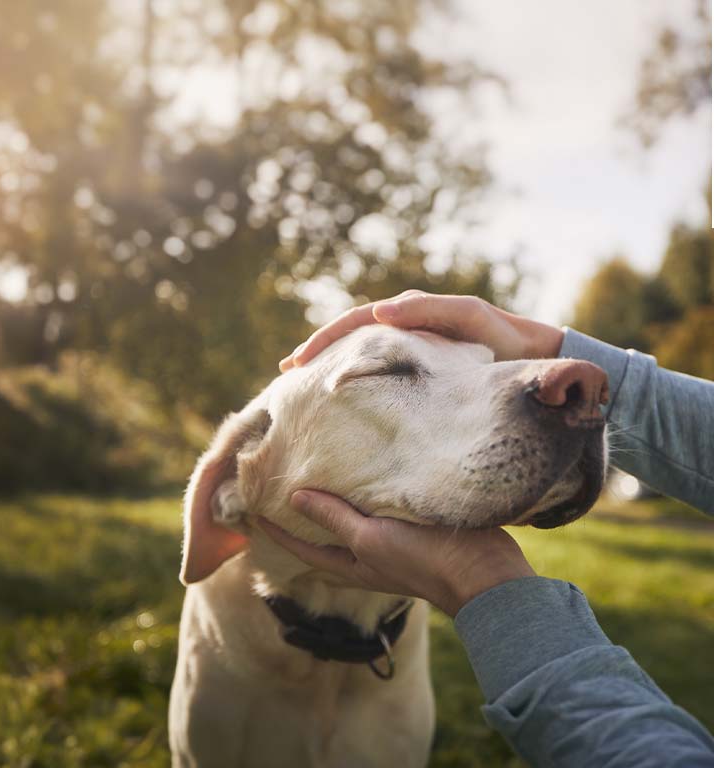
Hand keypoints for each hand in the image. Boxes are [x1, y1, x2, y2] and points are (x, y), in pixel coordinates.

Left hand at [258, 490, 535, 616]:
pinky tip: (367, 476)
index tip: (252, 509)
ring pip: (353, 524)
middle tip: (280, 490)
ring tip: (318, 477)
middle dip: (303, 518)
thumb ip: (335, 518)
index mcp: (351, 564)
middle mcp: (367, 557)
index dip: (276, 531)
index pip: (302, 547)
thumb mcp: (370, 539)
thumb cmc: (423, 560)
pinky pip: (382, 512)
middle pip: (325, 537)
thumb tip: (294, 497)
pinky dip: (367, 496)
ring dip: (335, 505)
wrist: (485, 575)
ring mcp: (392, 546)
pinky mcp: (416, 531)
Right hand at [278, 290, 564, 370]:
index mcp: (410, 313)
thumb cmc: (506, 339)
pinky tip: (342, 397)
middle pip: (349, 336)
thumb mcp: (469, 318)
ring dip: (332, 366)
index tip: (298, 363)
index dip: (324, 340)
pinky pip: (379, 371)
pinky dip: (355, 378)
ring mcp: (412, 350)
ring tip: (305, 385)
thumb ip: (429, 310)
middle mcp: (405, 327)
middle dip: (317, 352)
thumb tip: (380, 314)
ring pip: (360, 354)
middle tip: (287, 374)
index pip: (354, 323)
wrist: (538, 361)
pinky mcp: (422, 371)